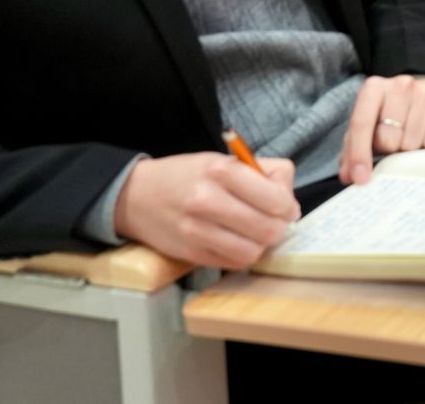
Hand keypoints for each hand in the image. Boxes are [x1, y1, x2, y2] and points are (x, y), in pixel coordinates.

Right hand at [112, 151, 298, 269]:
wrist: (136, 196)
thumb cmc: (188, 176)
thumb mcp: (223, 160)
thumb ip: (261, 174)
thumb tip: (288, 201)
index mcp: (221, 171)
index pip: (275, 198)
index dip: (288, 206)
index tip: (286, 207)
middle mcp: (207, 201)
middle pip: (267, 228)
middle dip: (280, 227)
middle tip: (276, 222)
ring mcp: (197, 231)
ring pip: (252, 251)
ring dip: (263, 245)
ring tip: (258, 233)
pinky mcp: (191, 254)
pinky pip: (233, 263)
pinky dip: (244, 255)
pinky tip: (239, 242)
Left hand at [341, 75, 424, 185]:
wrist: (421, 94)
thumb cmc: (389, 113)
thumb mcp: (367, 127)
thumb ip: (352, 150)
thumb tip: (349, 176)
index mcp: (374, 88)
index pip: (361, 124)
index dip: (359, 154)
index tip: (361, 178)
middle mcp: (400, 84)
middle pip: (388, 137)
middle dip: (388, 149)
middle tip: (391, 144)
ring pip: (411, 142)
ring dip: (407, 149)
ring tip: (407, 138)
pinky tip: (423, 134)